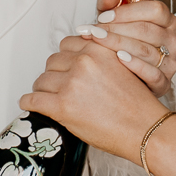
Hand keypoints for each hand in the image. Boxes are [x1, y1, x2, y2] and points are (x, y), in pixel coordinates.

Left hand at [21, 33, 165, 156]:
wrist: (146, 130)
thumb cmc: (138, 105)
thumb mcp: (123, 68)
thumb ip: (100, 59)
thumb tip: (78, 60)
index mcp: (99, 49)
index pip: (67, 45)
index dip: (67, 59)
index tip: (67, 68)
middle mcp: (84, 62)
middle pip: (52, 61)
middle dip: (56, 74)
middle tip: (61, 86)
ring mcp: (71, 84)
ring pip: (41, 80)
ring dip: (43, 89)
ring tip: (50, 98)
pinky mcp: (62, 106)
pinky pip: (33, 100)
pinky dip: (29, 103)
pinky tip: (31, 105)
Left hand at [74, 0, 175, 96]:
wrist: (126, 77)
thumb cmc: (121, 42)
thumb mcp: (114, 21)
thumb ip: (111, 4)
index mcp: (167, 21)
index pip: (155, 10)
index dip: (127, 12)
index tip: (102, 17)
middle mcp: (173, 41)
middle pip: (147, 31)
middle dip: (116, 29)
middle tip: (92, 31)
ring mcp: (171, 63)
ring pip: (147, 51)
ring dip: (119, 45)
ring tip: (97, 42)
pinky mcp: (165, 83)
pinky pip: (153, 74)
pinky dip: (135, 65)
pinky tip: (118, 59)